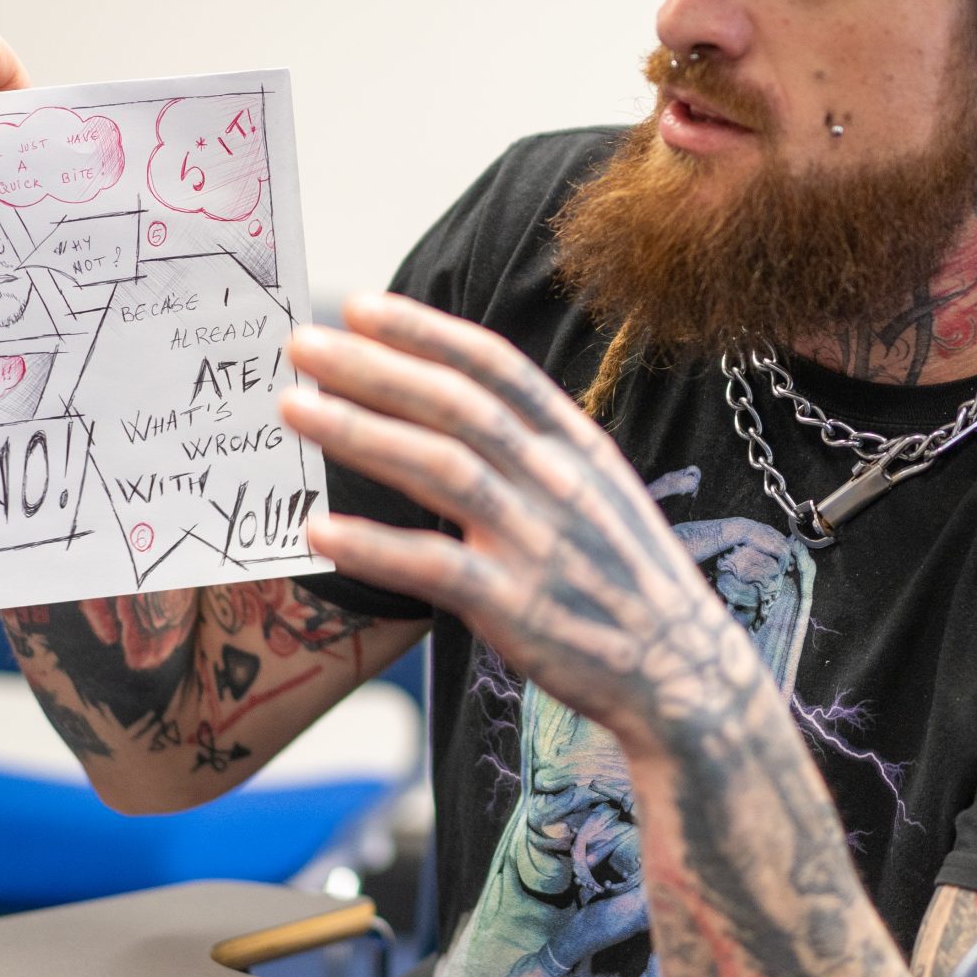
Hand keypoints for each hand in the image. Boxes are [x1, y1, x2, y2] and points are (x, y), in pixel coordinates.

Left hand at [279, 292, 767, 755]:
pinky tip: (319, 529)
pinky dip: (375, 546)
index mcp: (577, 445)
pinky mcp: (518, 607)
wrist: (682, 670)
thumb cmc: (624, 578)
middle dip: (373, 367)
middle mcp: (558, 481)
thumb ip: (535, 449)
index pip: (496, 366)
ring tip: (294, 407)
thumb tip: (454, 410)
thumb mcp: (598, 490)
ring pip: (439, 468)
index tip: (362, 307)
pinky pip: (434, 567)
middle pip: (455, 405)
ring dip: (360, 432)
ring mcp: (539, 542)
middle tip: (303, 343)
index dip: (426, 331)